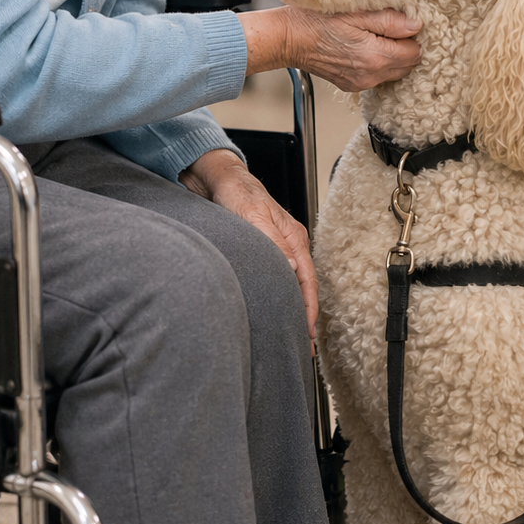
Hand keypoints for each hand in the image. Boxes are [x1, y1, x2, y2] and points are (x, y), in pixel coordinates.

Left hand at [180, 149, 318, 344]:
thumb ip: (273, 242)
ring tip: (288, 336)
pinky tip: (269, 312)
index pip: (307, 281)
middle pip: (302, 287)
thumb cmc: (236, 189)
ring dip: (289, 310)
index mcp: (294, 237)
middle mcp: (287, 245)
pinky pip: (272, 280)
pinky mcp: (259, 253)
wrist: (214, 177)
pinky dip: (275, 299)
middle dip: (303, 317)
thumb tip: (291, 271)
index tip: (306, 334)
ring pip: (288, 286)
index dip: (308, 309)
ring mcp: (274, 250)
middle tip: (301, 346)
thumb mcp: (253, 214)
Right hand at [240, 7, 421, 90]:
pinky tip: (364, 47)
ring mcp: (360, 83)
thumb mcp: (356, 12)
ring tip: (375, 36)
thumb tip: (416, 25)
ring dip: (393, 57)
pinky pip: (377, 77)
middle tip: (391, 28)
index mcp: (375, 57)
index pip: (415, 52)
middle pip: (408, 65)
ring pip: (394, 73)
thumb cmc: (316, 20)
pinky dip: (378, 64)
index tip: (403, 22)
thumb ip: (389, 20)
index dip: (412, 35)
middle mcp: (370, 76)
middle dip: (405, 47)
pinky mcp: (352, 85)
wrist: (288, 38)